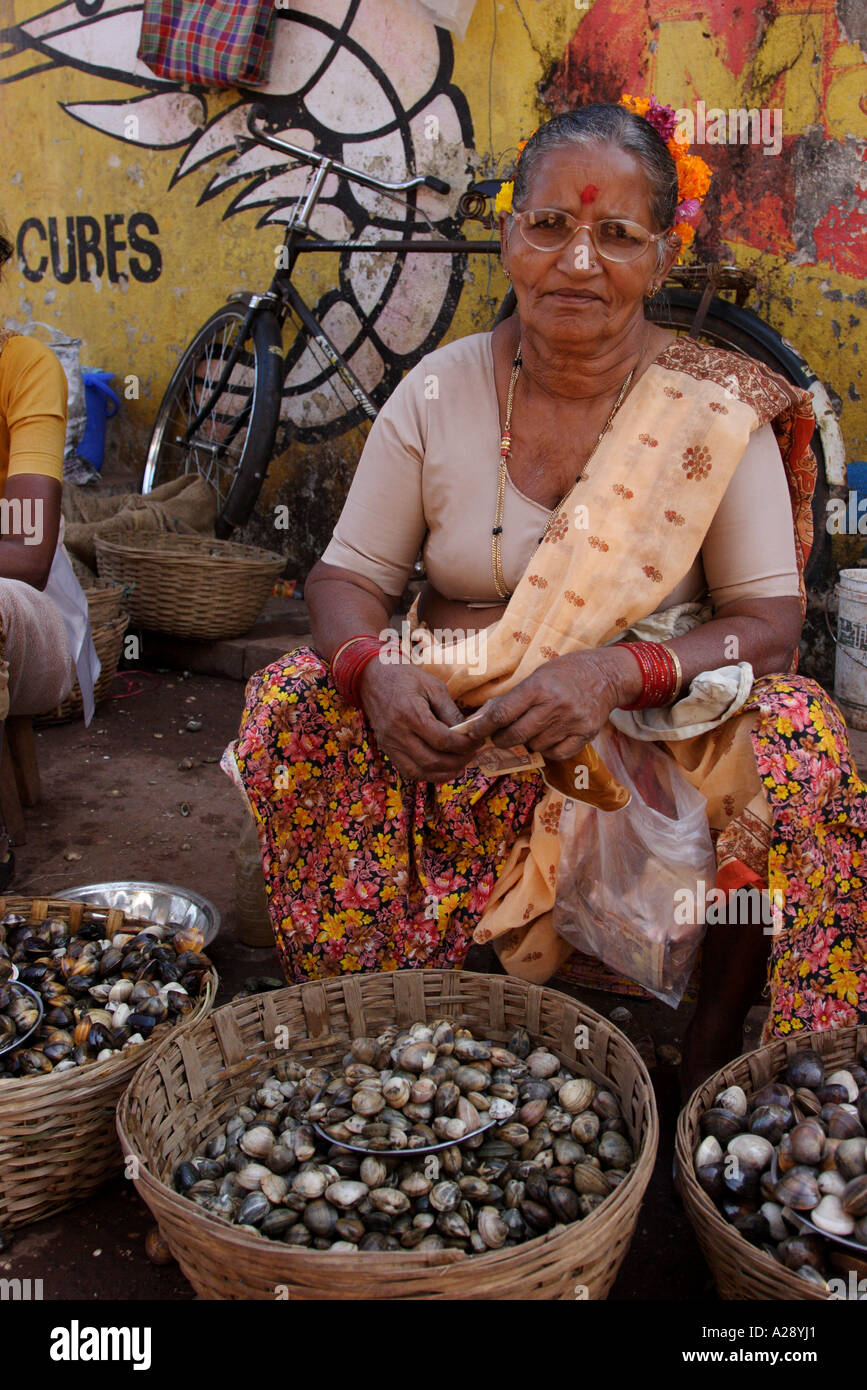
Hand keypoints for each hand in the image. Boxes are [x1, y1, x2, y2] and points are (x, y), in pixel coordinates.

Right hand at [358, 659, 480, 782]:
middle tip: (473, 753)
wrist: (371, 678)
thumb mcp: (432, 686)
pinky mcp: (387, 750)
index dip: (464, 745)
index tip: (477, 741)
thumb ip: (450, 711)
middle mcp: (397, 733)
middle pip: (432, 760)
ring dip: (444, 773)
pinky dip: (428, 775)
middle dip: (458, 761)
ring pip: (420, 772)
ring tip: (461, 764)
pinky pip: (409, 772)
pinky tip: (442, 768)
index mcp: (410, 714)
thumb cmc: (404, 677)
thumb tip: (468, 731)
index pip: (442, 740)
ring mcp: (390, 745)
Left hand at [464, 649, 639, 761]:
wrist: (606, 675)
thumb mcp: (537, 676)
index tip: (475, 732)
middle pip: (516, 735)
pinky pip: (556, 754)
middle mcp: (555, 705)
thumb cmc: (565, 673)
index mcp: (539, 687)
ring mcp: (571, 722)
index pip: (503, 714)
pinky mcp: (585, 735)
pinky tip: (549, 738)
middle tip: (499, 737)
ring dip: (528, 743)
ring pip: (535, 746)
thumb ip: (512, 698)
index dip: (484, 727)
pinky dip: (548, 750)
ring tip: (533, 730)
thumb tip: (483, 718)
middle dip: (501, 740)